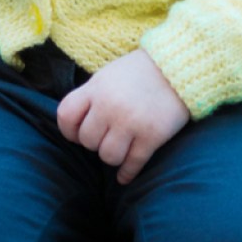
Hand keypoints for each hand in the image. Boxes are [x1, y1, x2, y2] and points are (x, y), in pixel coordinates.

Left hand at [56, 49, 189, 184]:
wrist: (175, 67)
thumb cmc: (137, 72)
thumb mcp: (107, 76)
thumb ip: (91, 97)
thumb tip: (76, 126)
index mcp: (96, 88)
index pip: (66, 115)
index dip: (68, 130)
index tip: (77, 133)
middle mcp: (110, 105)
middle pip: (87, 141)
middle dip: (95, 142)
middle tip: (107, 136)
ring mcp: (131, 121)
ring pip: (108, 156)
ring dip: (113, 156)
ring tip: (120, 148)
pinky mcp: (152, 135)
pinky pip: (132, 164)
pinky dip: (127, 173)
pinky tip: (126, 174)